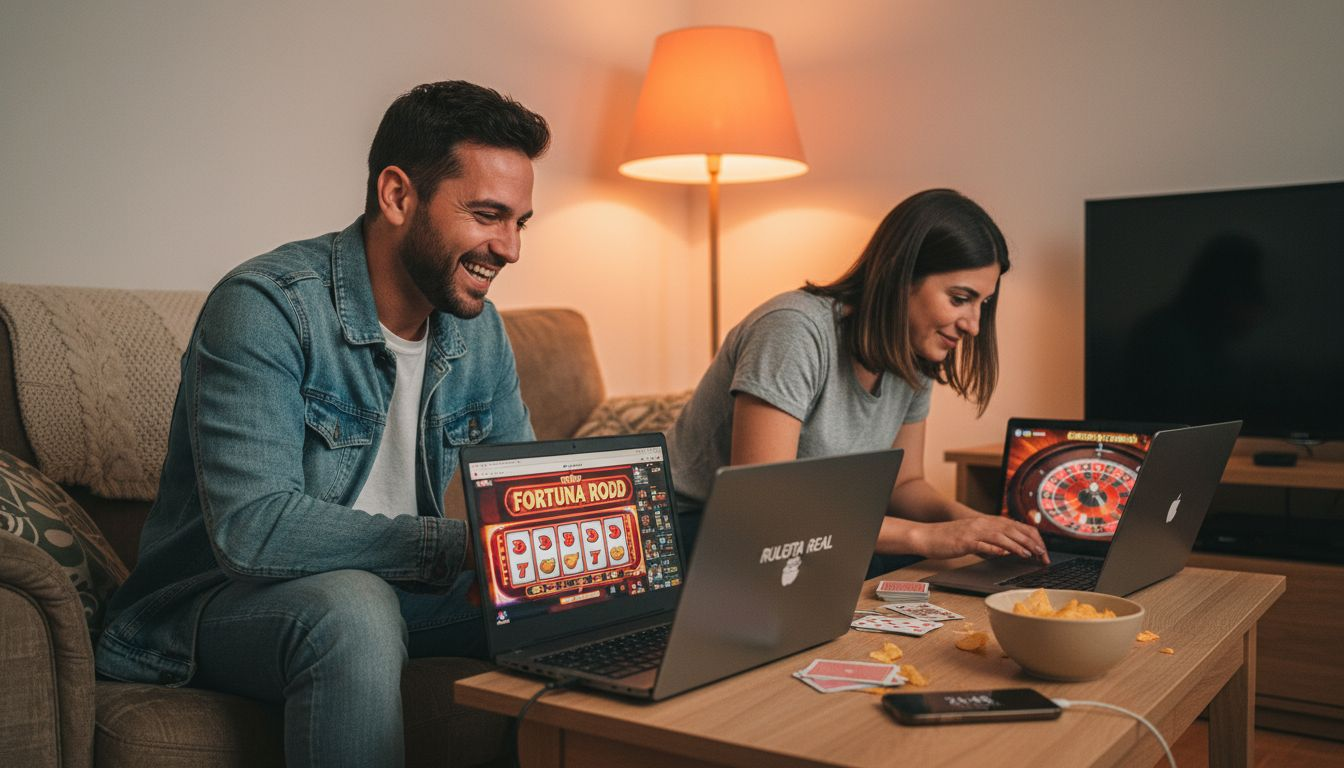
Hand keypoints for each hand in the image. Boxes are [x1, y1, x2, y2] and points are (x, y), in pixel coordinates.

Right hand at [911, 516, 1048, 561]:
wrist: (927, 535)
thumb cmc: (950, 538)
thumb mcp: (974, 536)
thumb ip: (991, 540)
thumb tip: (1009, 549)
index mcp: (986, 522)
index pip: (1015, 526)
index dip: (1030, 537)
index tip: (1041, 549)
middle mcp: (982, 524)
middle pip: (1011, 530)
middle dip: (1029, 542)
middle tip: (1042, 553)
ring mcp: (973, 532)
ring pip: (1000, 536)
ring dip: (1017, 545)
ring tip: (1029, 554)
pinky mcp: (964, 541)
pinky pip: (981, 544)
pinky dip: (994, 548)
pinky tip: (1003, 553)